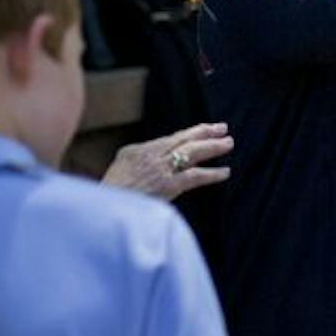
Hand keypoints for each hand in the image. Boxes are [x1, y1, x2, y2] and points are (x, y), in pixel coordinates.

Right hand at [101, 122, 232, 201]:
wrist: (106, 207)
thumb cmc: (112, 191)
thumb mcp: (121, 164)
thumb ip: (138, 156)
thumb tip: (154, 156)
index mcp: (141, 149)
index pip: (173, 138)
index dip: (192, 132)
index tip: (206, 128)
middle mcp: (153, 155)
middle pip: (184, 139)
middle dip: (206, 132)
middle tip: (223, 128)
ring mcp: (161, 169)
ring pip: (192, 153)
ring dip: (213, 147)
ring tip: (228, 143)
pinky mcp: (168, 185)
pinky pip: (194, 177)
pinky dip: (211, 174)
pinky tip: (224, 172)